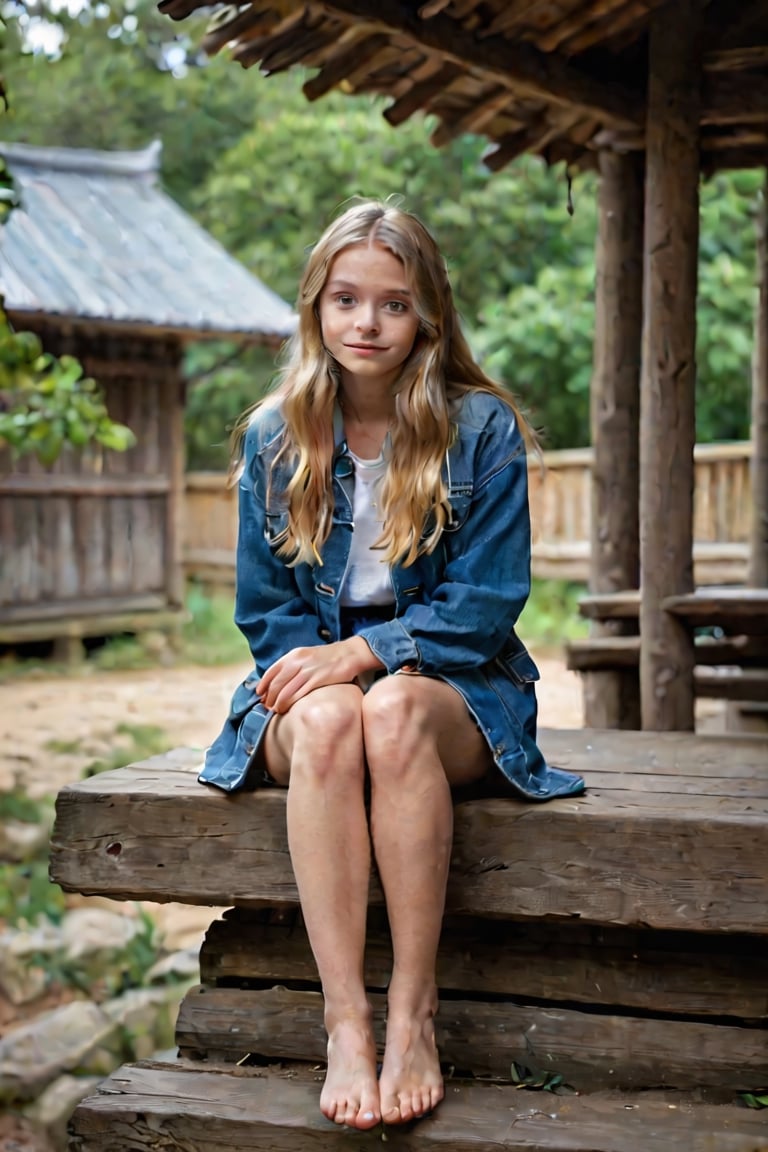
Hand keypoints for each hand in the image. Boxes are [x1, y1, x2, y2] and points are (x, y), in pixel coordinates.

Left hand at [257, 636, 383, 713]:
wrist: (350, 654)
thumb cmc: (328, 658)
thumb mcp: (307, 657)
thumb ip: (293, 666)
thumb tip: (279, 682)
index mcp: (293, 655)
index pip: (271, 672)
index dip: (263, 685)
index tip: (260, 695)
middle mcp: (298, 661)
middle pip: (276, 684)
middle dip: (269, 698)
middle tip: (268, 708)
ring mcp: (307, 670)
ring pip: (284, 691)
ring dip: (277, 704)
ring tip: (277, 711)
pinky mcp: (318, 680)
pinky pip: (298, 694)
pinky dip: (289, 704)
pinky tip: (287, 709)